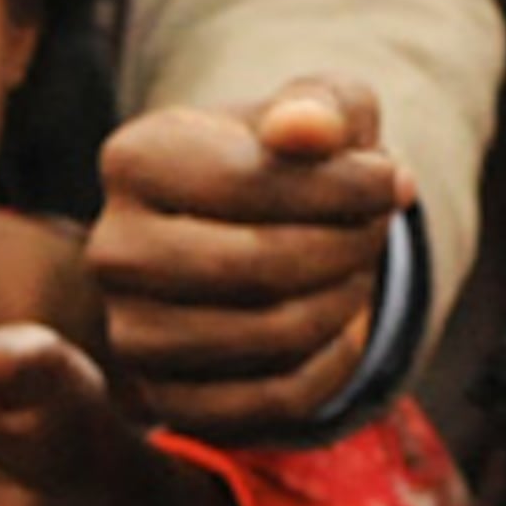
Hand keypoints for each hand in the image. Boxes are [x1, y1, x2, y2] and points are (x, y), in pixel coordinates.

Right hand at [91, 82, 412, 440]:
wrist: (241, 235)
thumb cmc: (284, 162)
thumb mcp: (314, 111)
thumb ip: (319, 105)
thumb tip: (306, 129)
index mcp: (135, 159)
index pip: (247, 182)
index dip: (343, 186)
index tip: (392, 182)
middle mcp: (113, 249)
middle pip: (256, 264)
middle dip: (345, 247)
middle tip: (376, 231)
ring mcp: (129, 332)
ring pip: (269, 335)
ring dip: (343, 304)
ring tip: (356, 273)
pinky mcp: (163, 398)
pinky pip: (270, 399)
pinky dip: (330, 366)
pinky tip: (342, 329)